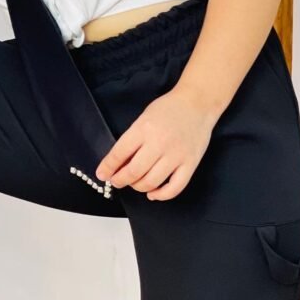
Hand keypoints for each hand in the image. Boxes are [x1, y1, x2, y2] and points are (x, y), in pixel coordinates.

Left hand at [94, 85, 218, 199]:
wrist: (197, 103)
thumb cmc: (168, 109)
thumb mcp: (144, 117)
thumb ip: (132, 138)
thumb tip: (118, 162)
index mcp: (144, 128)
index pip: (119, 153)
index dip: (108, 167)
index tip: (102, 174)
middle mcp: (159, 143)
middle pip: (134, 171)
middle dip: (120, 180)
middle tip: (116, 181)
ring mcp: (176, 155)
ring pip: (151, 182)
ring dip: (138, 187)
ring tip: (134, 184)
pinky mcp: (190, 164)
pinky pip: (174, 188)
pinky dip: (161, 195)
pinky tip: (153, 193)